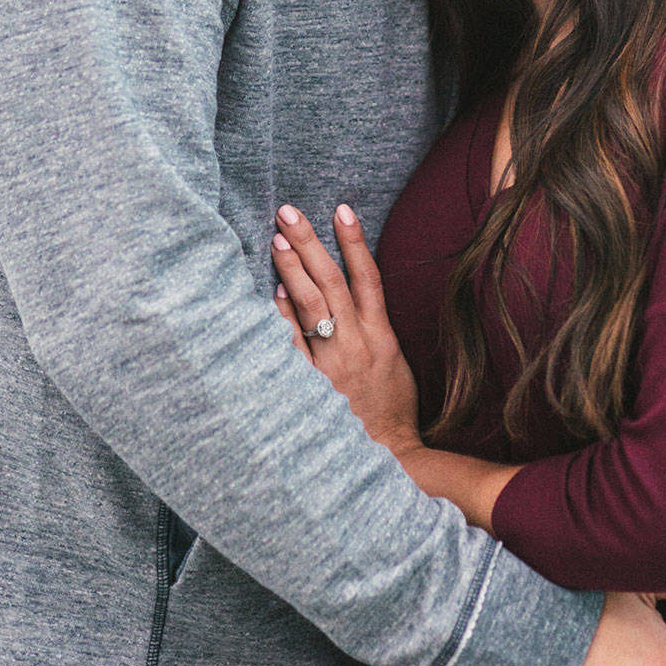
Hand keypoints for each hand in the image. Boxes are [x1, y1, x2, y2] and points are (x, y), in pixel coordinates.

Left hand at [272, 203, 421, 458]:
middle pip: (331, 282)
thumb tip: (344, 288)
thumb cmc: (389, 406)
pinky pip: (294, 345)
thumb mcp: (393, 359)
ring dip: (292, 270)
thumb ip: (371, 324)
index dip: (354, 241)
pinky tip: (272, 293)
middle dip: (310, 243)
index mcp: (380, 335)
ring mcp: (332, 363)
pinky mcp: (312, 385)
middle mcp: (355, 343)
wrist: (386, 456)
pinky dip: (283, 317)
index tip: (341, 209)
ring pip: (311, 306)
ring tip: (276, 240)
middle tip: (288, 212)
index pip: (367, 276)